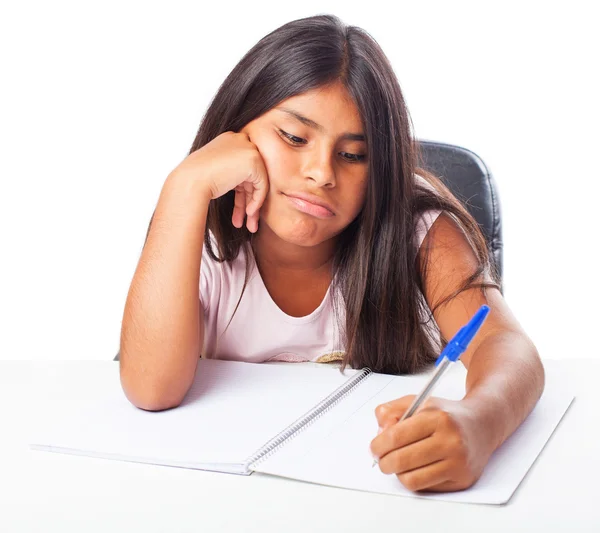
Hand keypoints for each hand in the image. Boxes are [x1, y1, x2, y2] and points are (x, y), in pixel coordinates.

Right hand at [168, 130, 269, 232]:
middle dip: (249, 200)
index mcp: (229, 141)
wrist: (190, 181)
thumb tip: (248, 191)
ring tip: (249, 226)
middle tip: (247, 220)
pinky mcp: (254, 160)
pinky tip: (248, 213)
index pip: (242, 168)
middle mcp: (240, 141)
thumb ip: (233, 177)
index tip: (240, 210)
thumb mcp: (216, 175)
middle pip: (251, 176)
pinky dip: (257, 200)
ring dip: (253, 205)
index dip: (242, 191)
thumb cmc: (196, 181)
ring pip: (258, 182)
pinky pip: (262, 185)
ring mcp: (248, 148)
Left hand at [370, 395, 494, 491]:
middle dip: (384, 462)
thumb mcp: (418, 402)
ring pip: (411, 479)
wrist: (482, 425)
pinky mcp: (462, 480)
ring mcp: (458, 462)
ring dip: (398, 473)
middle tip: (382, 458)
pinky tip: (417, 467)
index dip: (378, 445)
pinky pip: (425, 487)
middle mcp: (451, 440)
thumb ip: (392, 411)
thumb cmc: (447, 415)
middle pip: (401, 460)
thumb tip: (379, 432)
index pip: (396, 436)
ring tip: (400, 463)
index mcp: (438, 417)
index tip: (374, 447)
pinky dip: (415, 479)